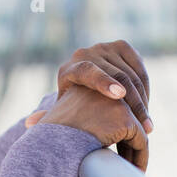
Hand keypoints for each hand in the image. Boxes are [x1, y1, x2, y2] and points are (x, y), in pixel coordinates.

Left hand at [25, 40, 150, 172]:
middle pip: (116, 76)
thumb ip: (50, 117)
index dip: (104, 82)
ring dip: (142, 101)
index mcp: (69, 69)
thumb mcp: (63, 113)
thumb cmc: (72, 105)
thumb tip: (30, 123)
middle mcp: (86, 52)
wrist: (84, 84)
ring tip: (147, 125)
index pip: (87, 71)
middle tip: (144, 129)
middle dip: (133, 105)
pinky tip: (147, 108)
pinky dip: (146, 89)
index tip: (119, 97)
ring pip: (131, 74)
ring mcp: (105, 47)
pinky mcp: (123, 46)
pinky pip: (139, 68)